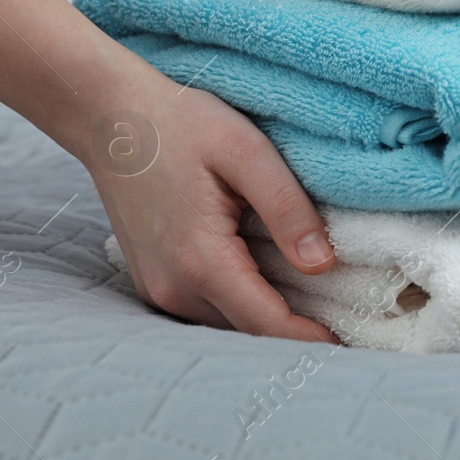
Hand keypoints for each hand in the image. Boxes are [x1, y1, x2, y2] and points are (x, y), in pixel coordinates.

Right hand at [88, 79, 338, 341]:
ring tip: (316, 306)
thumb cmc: (181, 124)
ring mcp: (156, 286)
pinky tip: (271, 284)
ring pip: (224, 324)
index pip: (264, 323)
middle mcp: (172, 286)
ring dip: (266, 321)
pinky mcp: (153, 279)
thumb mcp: (247, 152)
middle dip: (293, 334)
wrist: (111, 117)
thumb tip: (323, 264)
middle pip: (245, 331)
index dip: (308, 338)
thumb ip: (287, 208)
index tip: (348, 342)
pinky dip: (241, 304)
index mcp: (200, 259)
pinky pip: (205, 308)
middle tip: (343, 321)